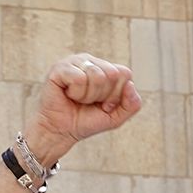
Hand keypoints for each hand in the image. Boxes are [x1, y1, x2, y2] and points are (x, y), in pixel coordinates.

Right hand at [24, 53, 140, 163]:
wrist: (60, 132)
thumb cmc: (86, 121)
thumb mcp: (116, 117)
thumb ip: (133, 104)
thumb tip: (130, 84)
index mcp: (105, 67)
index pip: (125, 74)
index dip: (116, 95)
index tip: (103, 105)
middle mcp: (90, 60)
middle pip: (112, 74)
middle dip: (103, 96)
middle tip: (89, 103)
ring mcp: (74, 61)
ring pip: (97, 76)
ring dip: (88, 96)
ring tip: (77, 99)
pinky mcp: (59, 68)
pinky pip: (79, 79)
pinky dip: (75, 93)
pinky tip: (67, 95)